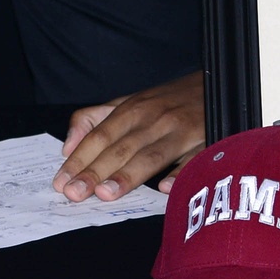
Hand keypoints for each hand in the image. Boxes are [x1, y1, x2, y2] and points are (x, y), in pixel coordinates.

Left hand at [54, 71, 203, 201]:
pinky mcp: (207, 141)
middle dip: (96, 171)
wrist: (218, 84)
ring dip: (128, 175)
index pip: (100, 135)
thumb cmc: (168, 100)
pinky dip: (179, 173)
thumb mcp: (131, 101)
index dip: (79, 158)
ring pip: (151, 155)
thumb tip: (67, 146)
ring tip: (106, 194)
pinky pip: (192, 160)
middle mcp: (155, 118)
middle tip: (75, 194)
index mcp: (133, 108)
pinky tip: (164, 188)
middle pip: (121, 148)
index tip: (62, 182)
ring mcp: (181, 131)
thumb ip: (95, 119)